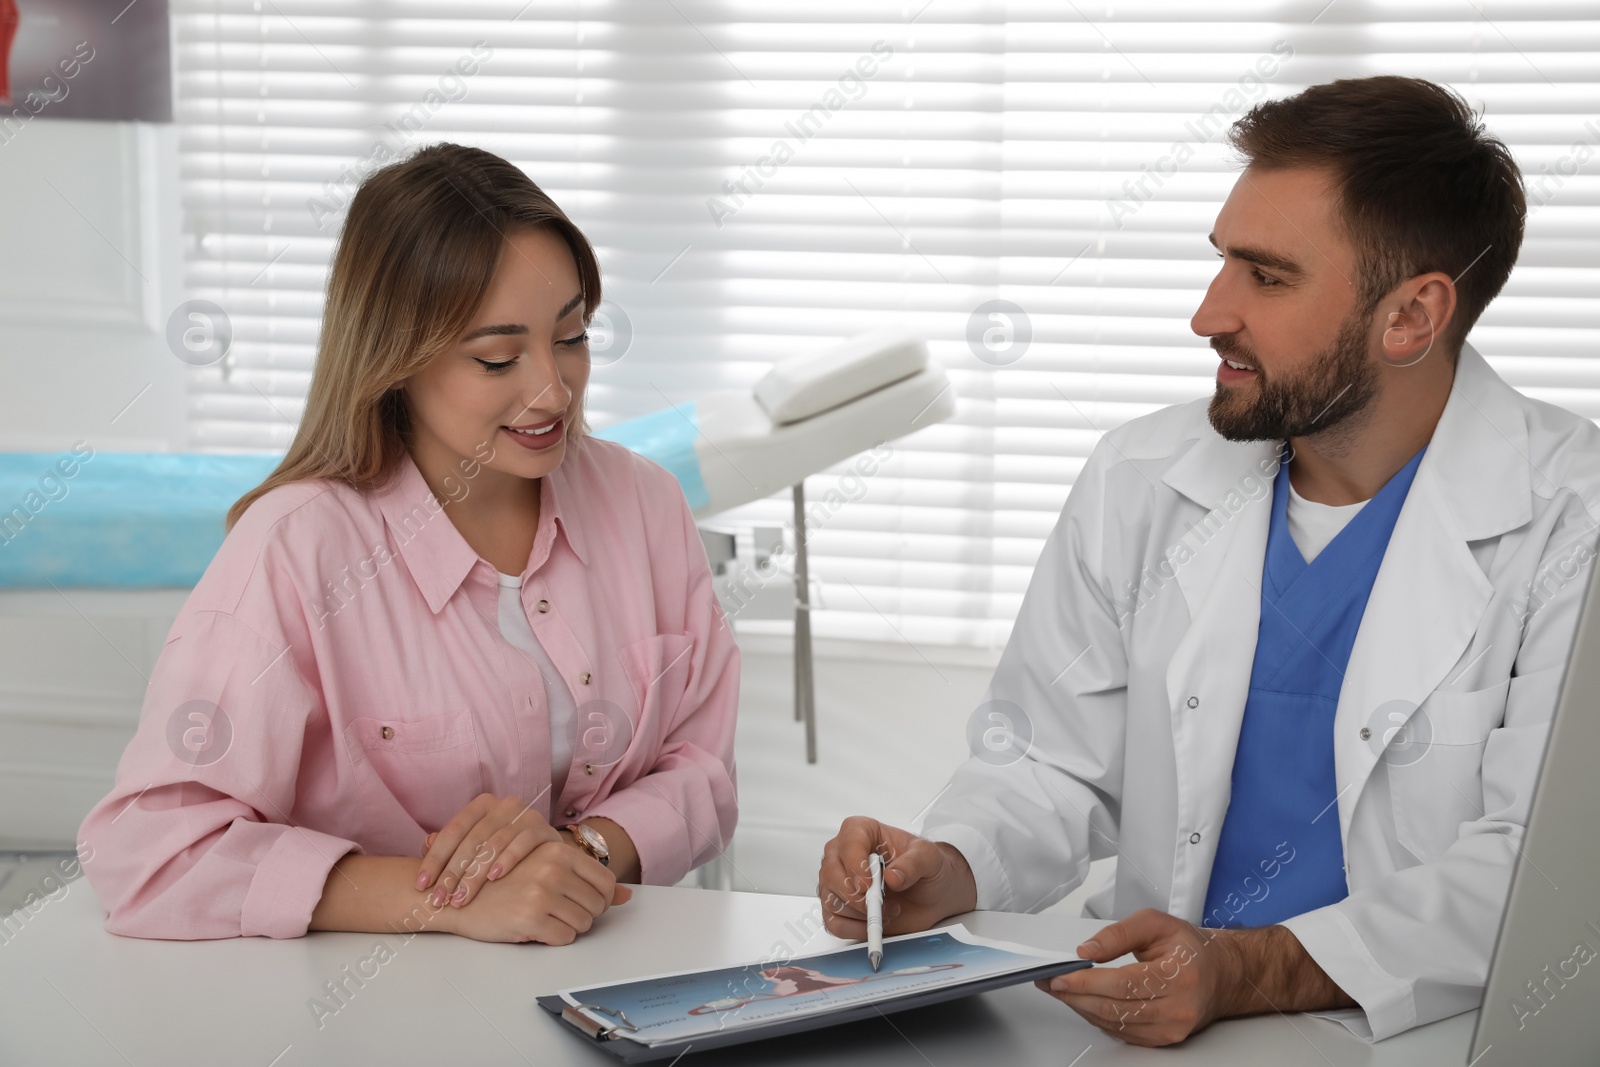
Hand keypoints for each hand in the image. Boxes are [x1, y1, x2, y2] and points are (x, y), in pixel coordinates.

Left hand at [416, 793, 562, 908]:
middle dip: (452, 873)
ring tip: (462, 898)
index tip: (421, 886)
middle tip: (439, 899)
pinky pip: (523, 843)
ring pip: (494, 844)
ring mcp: (526, 815)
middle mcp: (504, 805)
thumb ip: (450, 846)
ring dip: (475, 874)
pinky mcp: (544, 829)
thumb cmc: (504, 852)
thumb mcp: (476, 846)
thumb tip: (426, 844)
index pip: (453, 831)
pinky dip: (507, 860)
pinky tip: (494, 878)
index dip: (434, 859)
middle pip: (472, 840)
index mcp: (482, 805)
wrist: (546, 851)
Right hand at [437, 839, 632, 944]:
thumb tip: (627, 897)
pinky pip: (565, 938)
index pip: (606, 881)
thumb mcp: (544, 870)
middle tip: (559, 912)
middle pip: (597, 905)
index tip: (582, 902)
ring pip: (583, 924)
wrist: (456, 895)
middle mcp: (553, 868)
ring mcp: (542, 893)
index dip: (599, 898)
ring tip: (545, 918)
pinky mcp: (530, 918)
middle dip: (583, 914)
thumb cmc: (501, 882)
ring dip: (568, 927)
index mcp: (558, 851)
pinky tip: (535, 928)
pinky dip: (555, 939)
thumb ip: (587, 880)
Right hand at [816, 816, 977, 938]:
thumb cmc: (926, 868)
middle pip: (831, 874)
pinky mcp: (839, 908)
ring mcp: (838, 882)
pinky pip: (833, 923)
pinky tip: (874, 924)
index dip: (855, 864)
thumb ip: (913, 864)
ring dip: (860, 913)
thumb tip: (892, 877)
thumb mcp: (929, 858)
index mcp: (861, 831)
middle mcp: (843, 854)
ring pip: (830, 900)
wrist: (932, 893)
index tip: (868, 884)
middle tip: (880, 903)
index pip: (848, 842)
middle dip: (856, 896)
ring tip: (887, 910)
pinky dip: (854, 929)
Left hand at [1035, 908, 1242, 1046]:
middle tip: (1050, 983)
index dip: (1087, 982)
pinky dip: (1098, 1017)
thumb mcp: (1155, 923)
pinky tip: (1083, 1002)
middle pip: (1116, 1008)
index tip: (1061, 976)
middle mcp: (1178, 1008)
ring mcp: (1172, 1029)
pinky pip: (1123, 1032)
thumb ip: (1118, 934)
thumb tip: (1087, 951)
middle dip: (1076, 996)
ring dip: (1082, 1008)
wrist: (1220, 975)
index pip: (1124, 984)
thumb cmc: (1188, 948)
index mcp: (1180, 975)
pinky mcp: (1164, 1039)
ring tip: (1060, 991)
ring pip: (1116, 1023)